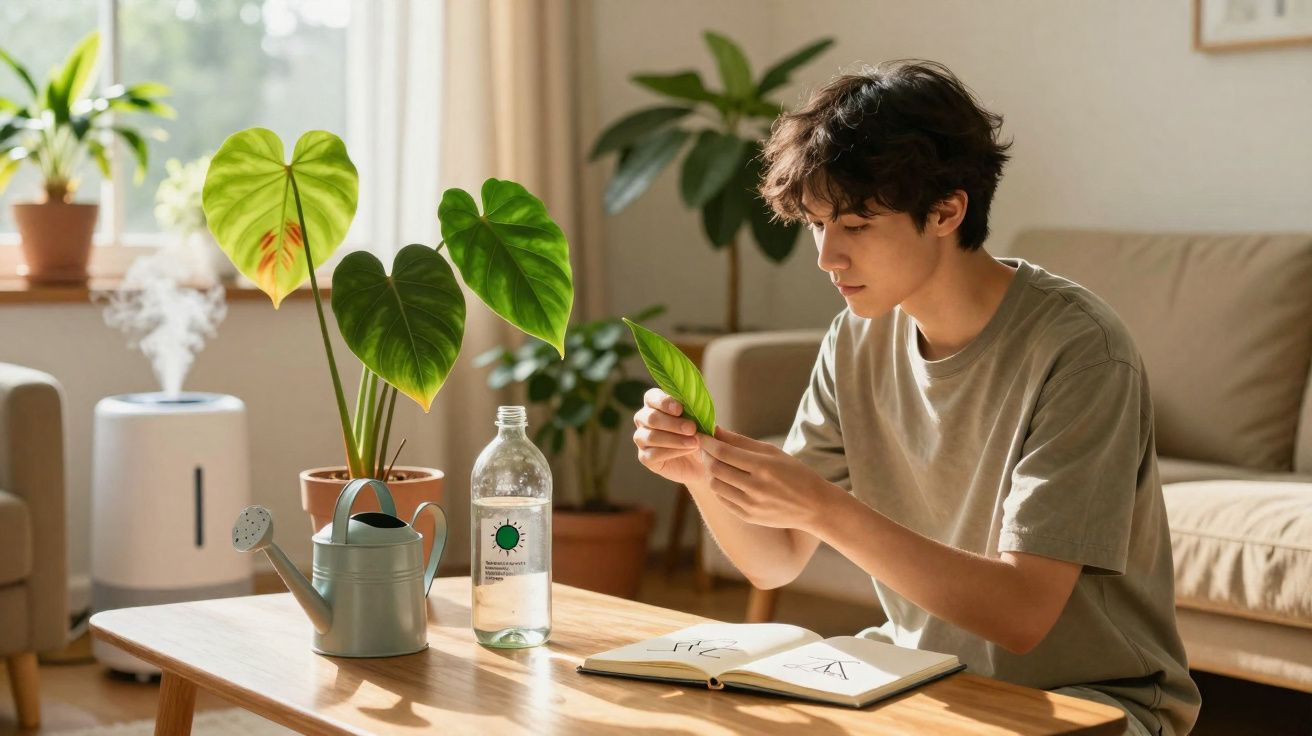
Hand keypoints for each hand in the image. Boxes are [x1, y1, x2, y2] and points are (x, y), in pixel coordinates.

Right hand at [632, 389, 703, 485]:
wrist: (700, 461)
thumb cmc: (699, 435)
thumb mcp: (703, 423)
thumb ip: (701, 416)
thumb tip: (703, 413)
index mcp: (655, 404)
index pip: (651, 397)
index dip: (664, 402)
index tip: (680, 409)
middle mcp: (644, 419)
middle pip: (650, 417)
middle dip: (672, 423)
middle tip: (692, 428)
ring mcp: (641, 438)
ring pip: (650, 436)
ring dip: (674, 439)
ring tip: (694, 442)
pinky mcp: (644, 457)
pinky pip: (652, 454)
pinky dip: (672, 452)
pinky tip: (687, 450)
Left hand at [699, 427, 840, 529]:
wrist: (814, 506)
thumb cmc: (795, 473)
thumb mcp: (773, 452)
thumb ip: (742, 442)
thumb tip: (716, 430)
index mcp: (763, 467)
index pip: (724, 452)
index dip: (707, 442)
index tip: (700, 434)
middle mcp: (755, 487)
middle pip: (716, 468)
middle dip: (705, 455)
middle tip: (703, 447)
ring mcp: (751, 505)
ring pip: (715, 485)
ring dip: (710, 472)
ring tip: (714, 462)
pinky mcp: (748, 517)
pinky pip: (723, 500)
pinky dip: (718, 487)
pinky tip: (723, 479)